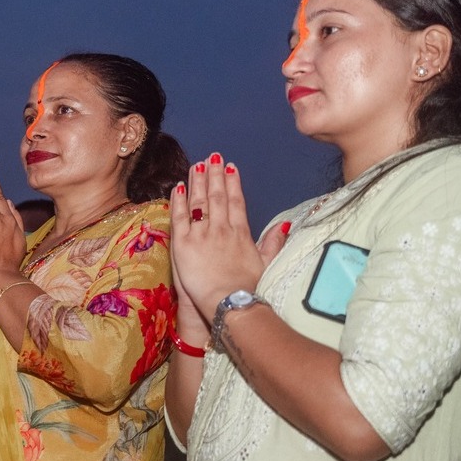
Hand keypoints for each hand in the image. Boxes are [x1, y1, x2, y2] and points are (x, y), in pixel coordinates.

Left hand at [168, 154, 265, 322]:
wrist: (229, 303)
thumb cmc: (249, 290)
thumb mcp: (267, 264)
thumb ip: (273, 242)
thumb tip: (283, 224)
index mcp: (241, 233)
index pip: (236, 201)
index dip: (232, 182)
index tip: (230, 167)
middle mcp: (221, 229)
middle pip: (217, 196)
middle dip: (214, 175)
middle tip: (212, 157)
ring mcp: (201, 235)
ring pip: (199, 202)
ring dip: (198, 181)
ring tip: (197, 165)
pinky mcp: (183, 244)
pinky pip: (179, 217)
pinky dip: (178, 201)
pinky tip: (177, 187)